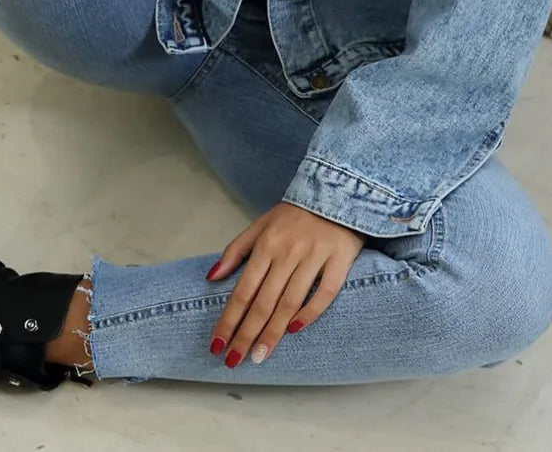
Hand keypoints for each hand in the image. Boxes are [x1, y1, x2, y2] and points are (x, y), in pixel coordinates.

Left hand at [206, 202, 364, 367]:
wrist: (337, 190)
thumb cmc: (294, 214)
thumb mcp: (260, 224)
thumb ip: (236, 250)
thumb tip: (211, 277)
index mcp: (266, 244)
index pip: (243, 290)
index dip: (229, 320)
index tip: (217, 344)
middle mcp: (288, 252)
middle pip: (264, 302)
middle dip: (246, 334)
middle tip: (234, 360)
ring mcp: (314, 256)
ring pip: (290, 302)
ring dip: (273, 332)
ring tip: (259, 356)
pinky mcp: (339, 259)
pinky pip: (325, 292)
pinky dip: (311, 312)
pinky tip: (296, 330)